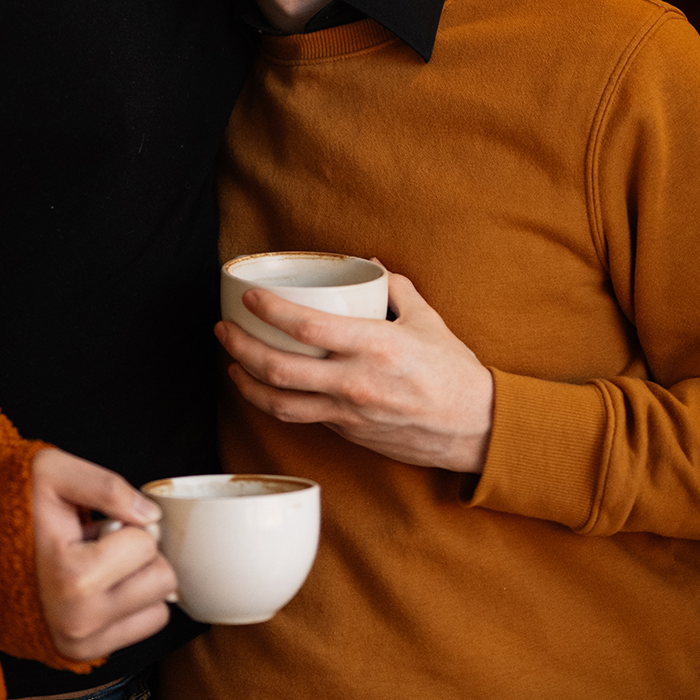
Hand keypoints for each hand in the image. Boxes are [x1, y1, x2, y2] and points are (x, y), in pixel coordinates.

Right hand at [29, 447, 177, 662]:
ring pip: (158, 610)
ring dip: (135, 583)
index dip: (127, 523)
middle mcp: (78, 620)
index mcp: (72, 577)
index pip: (147, 544)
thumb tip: (151, 516)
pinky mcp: (83, 654)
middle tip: (100, 546)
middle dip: (139, 556)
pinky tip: (95, 587)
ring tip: (94, 566)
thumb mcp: (52, 472)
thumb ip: (107, 486)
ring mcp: (80, 643)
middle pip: (162, 581)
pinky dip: (129, 606)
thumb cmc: (12, 509)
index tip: (97, 524)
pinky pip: (142, 629)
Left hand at [216, 272, 494, 474]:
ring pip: (280, 403)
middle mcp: (355, 382)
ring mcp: (348, 413)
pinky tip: (264, 389)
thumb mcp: (427, 320)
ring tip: (230, 364)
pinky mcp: (348, 433)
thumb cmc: (454, 372)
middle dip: (240, 347)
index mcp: (375, 346)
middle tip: (223, 329)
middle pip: (278, 368)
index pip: (307, 328)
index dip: (270, 311)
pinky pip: (302, 417)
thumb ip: (395, 288)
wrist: (475, 428)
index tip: (249, 298)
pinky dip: (275, 402)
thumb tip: (371, 266)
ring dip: (246, 382)